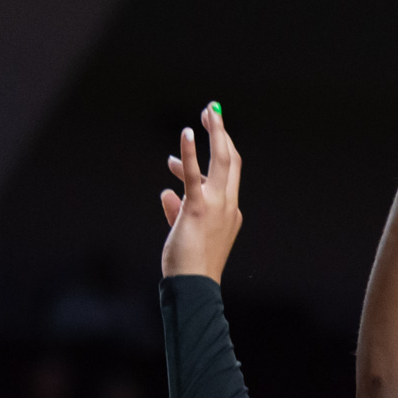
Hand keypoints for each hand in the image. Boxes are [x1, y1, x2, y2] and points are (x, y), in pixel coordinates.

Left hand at [160, 105, 243, 280]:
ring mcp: (216, 206)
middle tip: (211, 111)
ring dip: (216, 133)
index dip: (220, 148)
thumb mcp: (184, 232)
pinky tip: (187, 133)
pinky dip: (191, 152)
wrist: (193, 286)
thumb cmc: (188, 266)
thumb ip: (176, 210)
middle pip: (231, 160)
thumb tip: (166, 193)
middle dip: (222, 132)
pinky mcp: (198, 209)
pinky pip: (195, 175)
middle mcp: (228, 205)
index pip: (227, 174)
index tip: (209, 132)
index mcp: (230, 211)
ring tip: (204, 115)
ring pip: (221, 161)